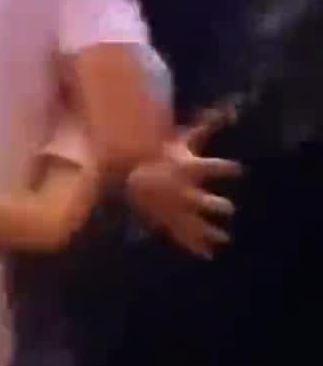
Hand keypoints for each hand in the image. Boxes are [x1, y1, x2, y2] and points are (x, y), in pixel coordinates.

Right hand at [126, 109, 240, 257]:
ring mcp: (175, 209)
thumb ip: (207, 126)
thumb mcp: (181, 138)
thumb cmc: (159, 155)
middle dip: (215, 205)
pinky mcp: (168, 221)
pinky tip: (208, 255)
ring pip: (195, 223)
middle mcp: (183, 192)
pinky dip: (195, 246)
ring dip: (209, 232)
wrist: (128, 176)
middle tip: (228, 208)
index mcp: (187, 169)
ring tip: (225, 239)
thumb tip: (231, 110)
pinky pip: (182, 236)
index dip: (226, 168)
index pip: (211, 168)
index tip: (238, 169)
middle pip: (202, 201)